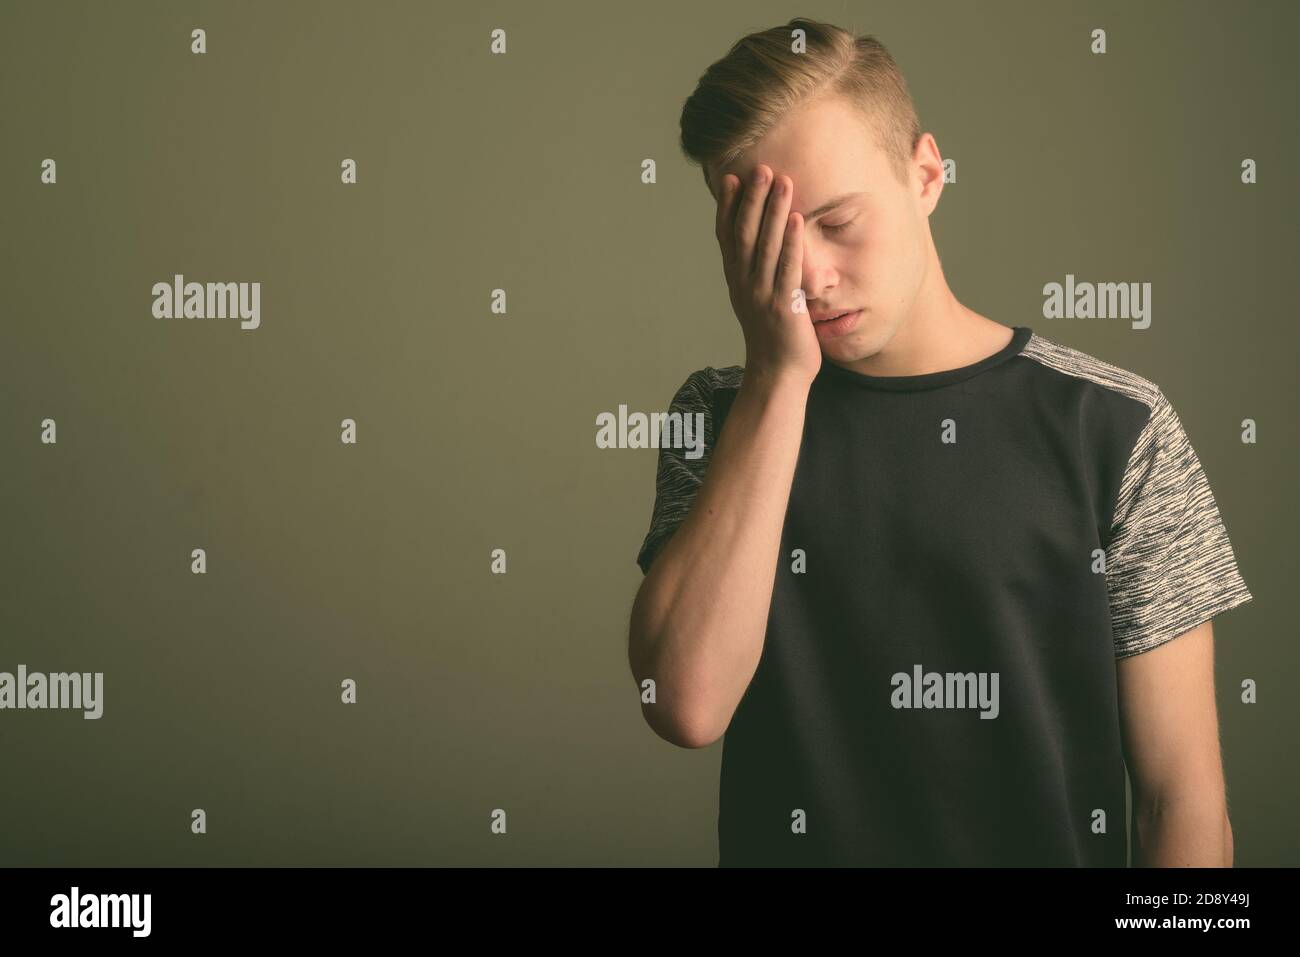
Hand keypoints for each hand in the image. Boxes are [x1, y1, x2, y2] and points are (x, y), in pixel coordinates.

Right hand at [714, 164, 820, 387]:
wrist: (778, 375)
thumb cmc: (774, 337)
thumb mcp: (758, 299)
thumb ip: (757, 272)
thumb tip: (762, 244)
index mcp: (736, 281)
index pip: (728, 237)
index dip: (729, 207)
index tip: (732, 178)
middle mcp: (744, 285)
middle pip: (745, 235)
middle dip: (752, 200)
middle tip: (760, 168)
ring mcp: (762, 295)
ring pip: (765, 246)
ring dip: (773, 211)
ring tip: (781, 180)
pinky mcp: (784, 306)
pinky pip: (787, 269)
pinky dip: (791, 243)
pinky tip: (796, 219)